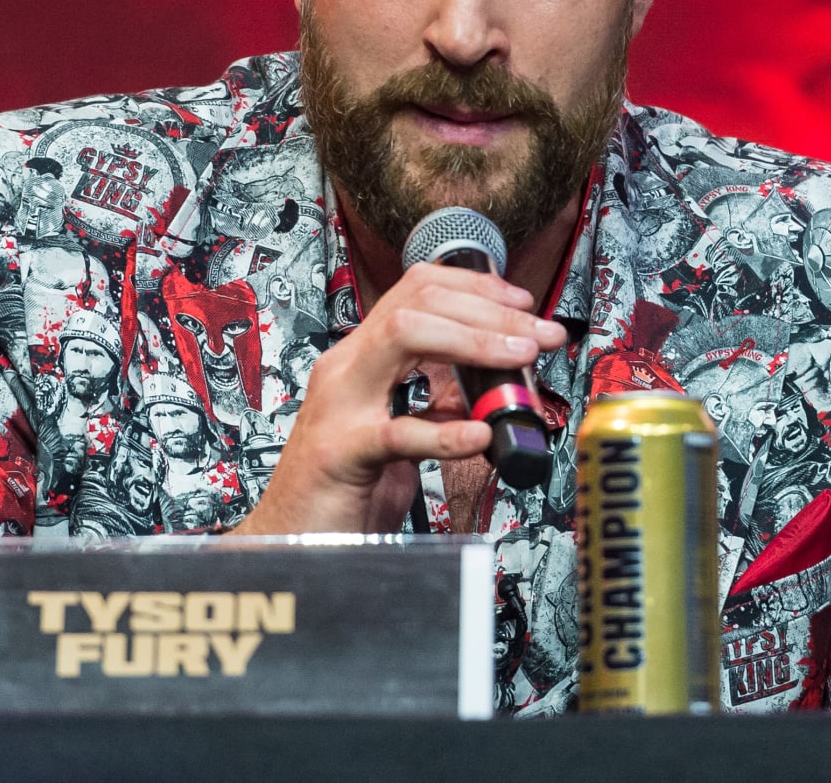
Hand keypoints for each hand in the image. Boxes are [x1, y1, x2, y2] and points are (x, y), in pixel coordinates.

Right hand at [229, 262, 566, 534]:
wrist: (291, 542)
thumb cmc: (339, 491)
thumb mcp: (394, 436)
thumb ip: (433, 407)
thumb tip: (489, 389)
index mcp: (359, 361)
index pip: (415, 291)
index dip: (474, 288)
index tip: (520, 305)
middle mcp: (345, 371)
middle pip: (418, 303)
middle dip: (489, 310)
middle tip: (539, 334)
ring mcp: (340, 407)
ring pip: (405, 336)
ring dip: (475, 341)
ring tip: (519, 359)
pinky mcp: (342, 454)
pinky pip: (399, 432)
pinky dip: (446, 432)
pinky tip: (480, 435)